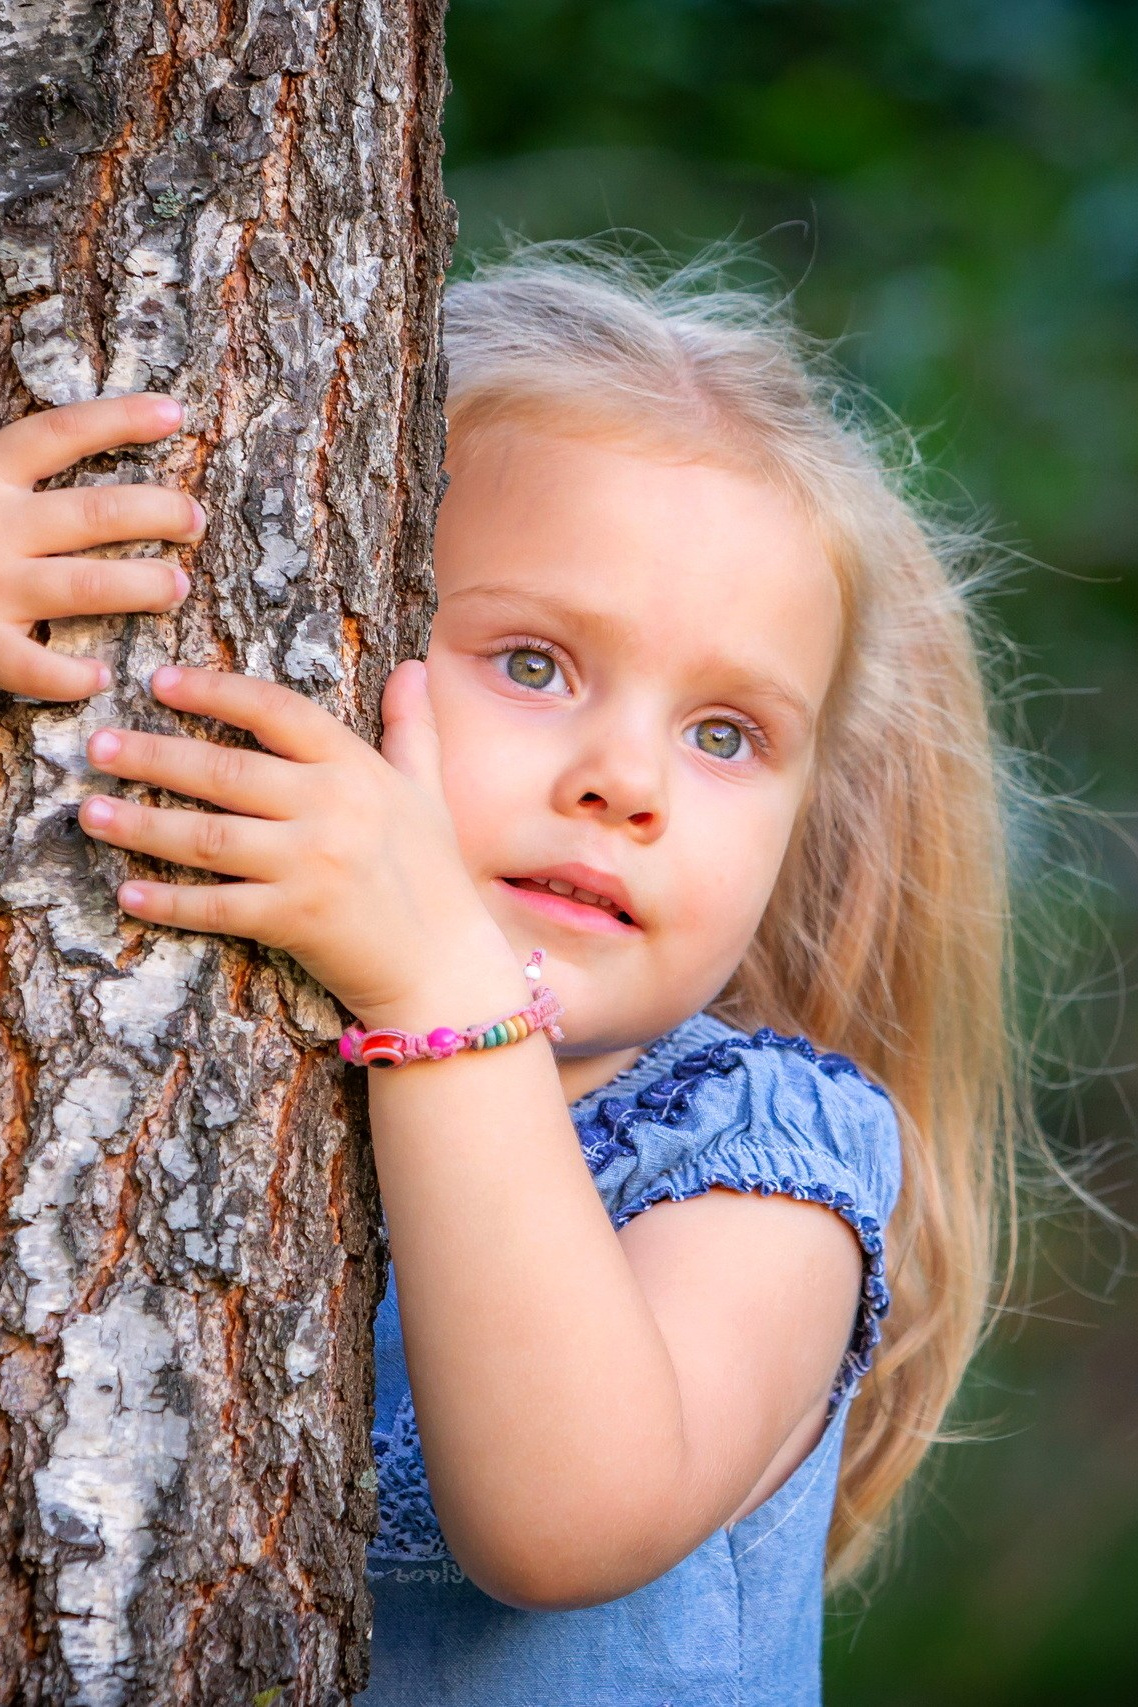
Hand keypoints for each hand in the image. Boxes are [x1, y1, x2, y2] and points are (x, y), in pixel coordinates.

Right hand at [0, 394, 203, 698]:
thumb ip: (10, 468)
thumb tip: (64, 440)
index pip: (60, 431)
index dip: (121, 419)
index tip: (177, 413)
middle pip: (96, 510)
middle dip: (158, 512)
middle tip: (194, 520)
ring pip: (88, 585)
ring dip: (143, 586)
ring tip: (175, 585)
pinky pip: (39, 667)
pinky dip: (74, 676)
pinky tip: (99, 677)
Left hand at [76, 659, 512, 1021]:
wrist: (446, 966)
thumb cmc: (435, 875)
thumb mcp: (427, 792)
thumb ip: (413, 728)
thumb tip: (415, 668)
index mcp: (356, 769)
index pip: (275, 712)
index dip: (215, 692)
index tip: (162, 682)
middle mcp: (331, 809)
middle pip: (224, 771)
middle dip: (153, 756)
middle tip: (99, 745)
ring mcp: (311, 865)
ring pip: (207, 836)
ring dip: (142, 824)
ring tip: (91, 812)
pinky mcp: (293, 920)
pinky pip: (215, 906)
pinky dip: (169, 901)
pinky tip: (130, 892)